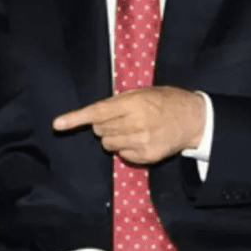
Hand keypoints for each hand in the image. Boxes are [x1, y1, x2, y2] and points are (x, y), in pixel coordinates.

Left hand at [53, 86, 204, 164]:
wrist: (193, 119)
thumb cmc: (164, 101)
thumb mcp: (141, 93)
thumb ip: (116, 102)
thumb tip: (93, 116)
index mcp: (132, 104)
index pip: (97, 112)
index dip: (75, 118)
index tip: (57, 124)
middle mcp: (136, 124)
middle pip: (99, 129)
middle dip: (104, 124)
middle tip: (122, 118)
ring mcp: (141, 142)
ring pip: (107, 144)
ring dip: (113, 137)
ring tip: (131, 129)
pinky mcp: (147, 157)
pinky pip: (122, 155)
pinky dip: (125, 148)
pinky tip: (140, 139)